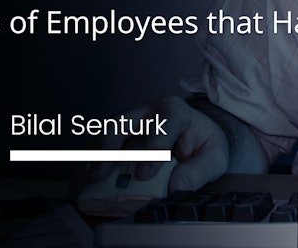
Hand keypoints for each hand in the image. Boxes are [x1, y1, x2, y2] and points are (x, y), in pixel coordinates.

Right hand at [81, 96, 229, 194]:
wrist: (196, 137)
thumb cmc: (202, 143)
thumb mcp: (214, 156)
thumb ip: (199, 171)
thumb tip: (178, 186)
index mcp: (174, 110)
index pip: (162, 125)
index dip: (151, 149)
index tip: (143, 175)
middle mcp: (146, 112)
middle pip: (120, 121)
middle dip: (107, 148)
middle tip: (100, 175)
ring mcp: (127, 123)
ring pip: (101, 133)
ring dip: (92, 157)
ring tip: (88, 181)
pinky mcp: (116, 137)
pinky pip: (96, 147)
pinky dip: (88, 163)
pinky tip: (83, 181)